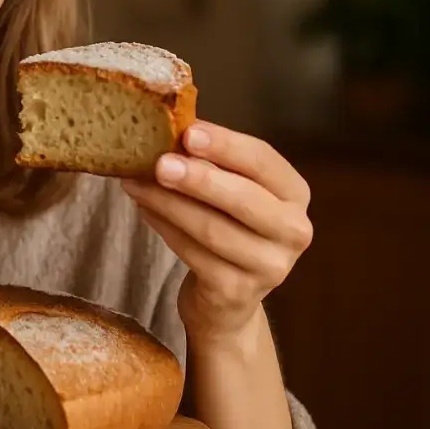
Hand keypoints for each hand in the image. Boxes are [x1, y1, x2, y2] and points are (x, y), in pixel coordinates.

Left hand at [120, 121, 313, 342]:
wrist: (228, 297)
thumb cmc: (228, 227)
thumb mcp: (231, 192)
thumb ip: (211, 164)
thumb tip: (169, 131)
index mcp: (294, 194)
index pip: (263, 161)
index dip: (226, 145)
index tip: (188, 132)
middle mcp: (293, 231)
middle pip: (243, 199)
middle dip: (197, 179)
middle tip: (159, 162)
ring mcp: (270, 266)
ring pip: (211, 228)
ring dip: (168, 202)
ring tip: (135, 183)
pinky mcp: (237, 291)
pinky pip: (193, 254)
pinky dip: (164, 228)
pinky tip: (144, 209)